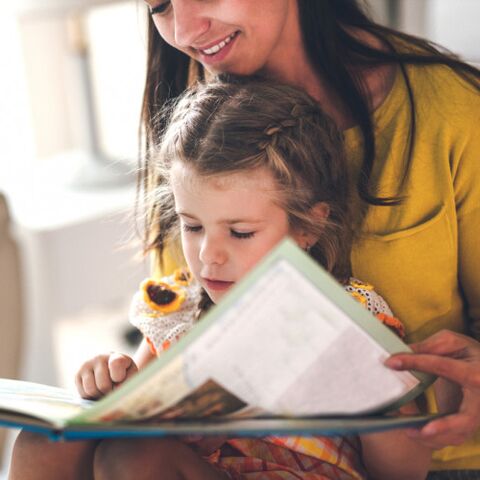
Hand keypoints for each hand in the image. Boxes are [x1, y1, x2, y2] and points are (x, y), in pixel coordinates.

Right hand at [75, 353, 137, 398]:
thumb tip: (115, 390)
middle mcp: (100, 357)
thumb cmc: (124, 374)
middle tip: (113, 389)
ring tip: (105, 390)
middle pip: (103, 385)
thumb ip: (128, 382)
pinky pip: (83, 393)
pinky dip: (91, 396)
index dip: (118, 377)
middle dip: (109, 392)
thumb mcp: (131, 375)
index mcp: (116, 356)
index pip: (116, 364)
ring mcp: (87, 365)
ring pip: (91, 390)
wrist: (111, 368)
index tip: (119, 380)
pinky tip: (97, 390)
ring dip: (99, 395)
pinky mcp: (77, 374)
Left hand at [385, 330, 479, 448]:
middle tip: (421, 428)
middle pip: (466, 419)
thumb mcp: (452, 342)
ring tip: (409, 431)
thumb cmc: (467, 353)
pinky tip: (416, 433)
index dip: (415, 362)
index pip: (441, 366)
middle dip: (443, 426)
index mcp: (475, 372)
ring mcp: (477, 414)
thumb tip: (402, 351)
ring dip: (435, 437)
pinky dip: (436, 439)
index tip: (391, 362)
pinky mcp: (469, 423)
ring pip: (460, 434)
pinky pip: (455, 437)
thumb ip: (429, 346)